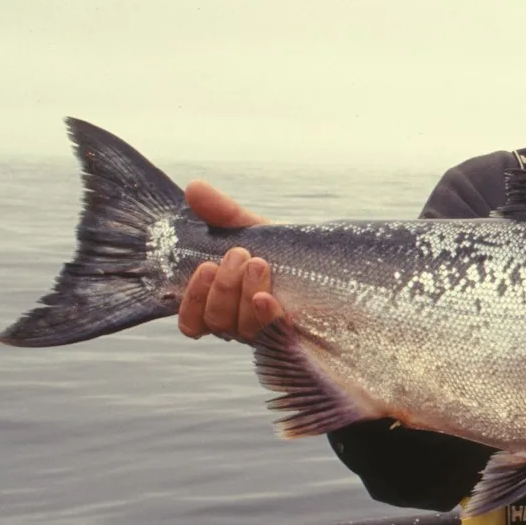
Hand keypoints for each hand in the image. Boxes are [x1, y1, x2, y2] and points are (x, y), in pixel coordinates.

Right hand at [176, 180, 284, 342]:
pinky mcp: (295, 337)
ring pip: (241, 329)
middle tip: (239, 254)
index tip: (206, 267)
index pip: (191, 322)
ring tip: (258, 263)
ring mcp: (268, 333)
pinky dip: (265, 316)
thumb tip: (194, 187)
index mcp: (224, 304)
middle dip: (224, 286)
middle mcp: (242, 324)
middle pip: (217, 321)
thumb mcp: (253, 228)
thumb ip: (223, 212)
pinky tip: (267, 298)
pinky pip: (272, 336)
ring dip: (243, 294)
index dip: (192, 300)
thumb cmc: (285, 251)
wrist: (333, 263)